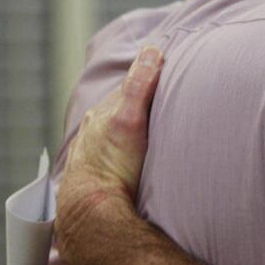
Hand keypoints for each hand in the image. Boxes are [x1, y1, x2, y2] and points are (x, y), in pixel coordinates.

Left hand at [55, 45, 162, 264]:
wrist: (92, 214)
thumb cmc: (113, 166)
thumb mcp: (130, 119)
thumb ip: (139, 85)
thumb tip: (151, 50)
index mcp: (103, 114)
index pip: (130, 89)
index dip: (151, 81)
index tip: (172, 76)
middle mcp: (94, 131)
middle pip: (122, 111)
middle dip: (141, 106)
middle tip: (166, 104)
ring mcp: (93, 154)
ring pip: (116, 134)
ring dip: (134, 131)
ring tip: (153, 132)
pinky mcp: (96, 177)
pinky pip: (114, 157)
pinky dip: (125, 152)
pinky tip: (134, 160)